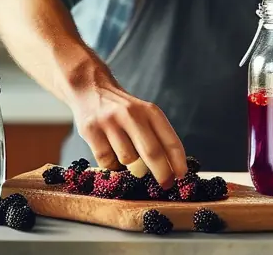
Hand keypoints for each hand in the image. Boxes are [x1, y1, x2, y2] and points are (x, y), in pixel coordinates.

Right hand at [68, 69, 187, 188]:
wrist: (90, 88)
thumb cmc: (122, 109)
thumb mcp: (143, 114)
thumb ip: (155, 136)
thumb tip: (170, 169)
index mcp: (149, 111)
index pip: (170, 140)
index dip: (178, 161)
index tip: (181, 176)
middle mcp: (131, 114)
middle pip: (152, 152)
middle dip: (161, 173)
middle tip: (165, 185)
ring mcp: (109, 122)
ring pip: (128, 160)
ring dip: (131, 169)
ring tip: (130, 163)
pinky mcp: (90, 130)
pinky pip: (106, 161)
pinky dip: (112, 166)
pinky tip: (112, 158)